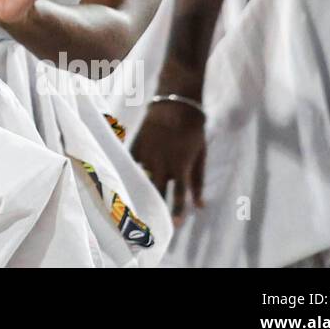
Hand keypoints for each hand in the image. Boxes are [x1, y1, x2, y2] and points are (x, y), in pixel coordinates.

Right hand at [129, 99, 205, 224]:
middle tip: (154, 221)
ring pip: (141, 179)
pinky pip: (132, 164)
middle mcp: (162, 162)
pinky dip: (132, 173)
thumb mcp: (200, 156)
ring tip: (139, 205)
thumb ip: (199, 182)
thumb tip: (200, 206)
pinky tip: (129, 183)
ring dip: (141, 192)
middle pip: (157, 191)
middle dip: (157, 207)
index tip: (176, 225)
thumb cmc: (193, 130)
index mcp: (180, 166)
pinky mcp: (136, 145)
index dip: (177, 212)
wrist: (175, 104)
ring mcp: (147, 153)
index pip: (179, 195)